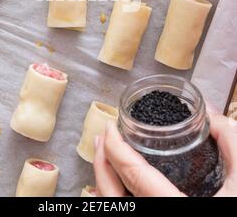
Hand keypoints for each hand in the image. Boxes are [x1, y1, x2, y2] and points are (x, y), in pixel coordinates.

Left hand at [93, 113, 236, 196]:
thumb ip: (230, 144)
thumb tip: (212, 118)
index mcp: (173, 207)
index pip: (134, 176)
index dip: (116, 148)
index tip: (111, 128)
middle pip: (111, 196)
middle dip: (101, 163)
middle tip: (103, 138)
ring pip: (113, 207)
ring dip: (104, 180)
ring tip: (106, 156)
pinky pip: (124, 212)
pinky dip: (115, 195)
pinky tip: (120, 183)